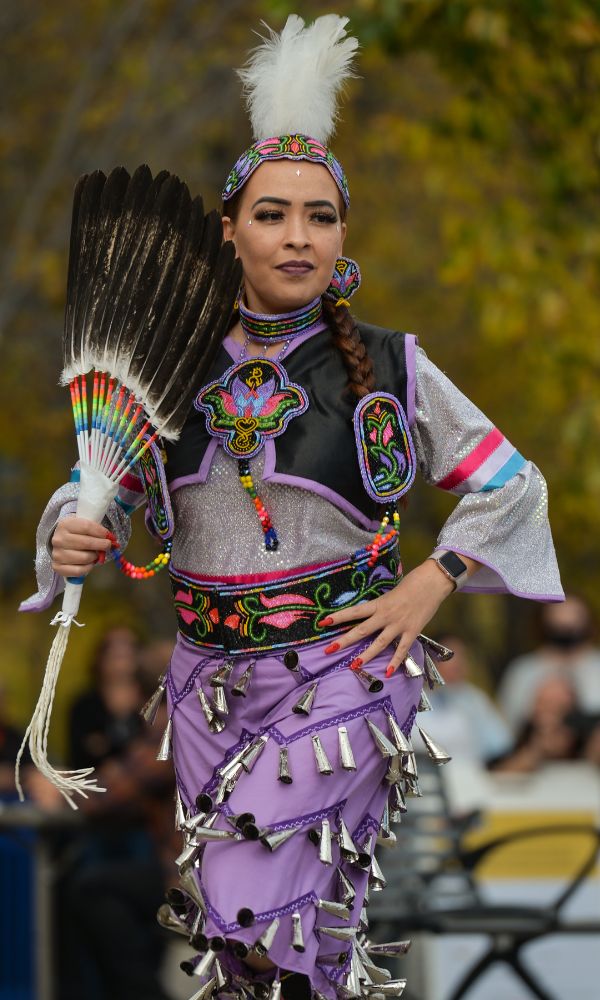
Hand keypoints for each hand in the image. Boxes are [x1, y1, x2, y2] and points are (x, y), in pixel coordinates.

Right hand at [51, 515, 112, 577]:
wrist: (61, 542)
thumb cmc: (77, 533)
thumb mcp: (84, 526)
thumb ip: (97, 530)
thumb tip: (112, 539)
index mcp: (65, 524)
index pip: (87, 527)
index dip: (101, 532)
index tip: (109, 536)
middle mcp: (58, 539)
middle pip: (87, 543)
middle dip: (102, 545)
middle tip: (107, 546)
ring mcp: (57, 554)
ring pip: (84, 558)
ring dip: (95, 557)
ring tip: (95, 554)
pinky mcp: (57, 567)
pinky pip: (79, 571)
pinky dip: (88, 567)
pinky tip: (90, 563)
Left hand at [321, 560, 455, 677]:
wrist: (432, 582)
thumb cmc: (412, 585)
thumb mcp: (391, 593)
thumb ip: (380, 606)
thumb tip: (369, 614)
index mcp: (379, 603)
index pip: (354, 611)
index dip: (339, 617)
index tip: (323, 622)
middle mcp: (386, 615)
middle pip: (361, 630)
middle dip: (344, 641)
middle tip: (328, 649)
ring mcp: (399, 624)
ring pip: (379, 643)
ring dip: (366, 655)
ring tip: (354, 666)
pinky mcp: (412, 631)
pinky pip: (401, 649)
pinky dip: (395, 662)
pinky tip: (388, 673)